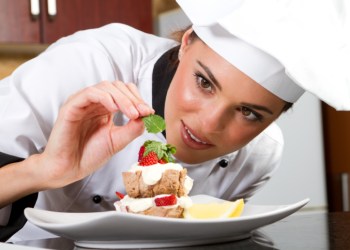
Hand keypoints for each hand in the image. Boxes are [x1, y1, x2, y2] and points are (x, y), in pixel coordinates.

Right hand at [38, 81, 153, 187]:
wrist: (69, 169)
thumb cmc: (90, 155)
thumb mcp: (118, 140)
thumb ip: (133, 128)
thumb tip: (148, 115)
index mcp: (105, 108)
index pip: (124, 92)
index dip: (138, 99)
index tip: (149, 112)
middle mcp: (94, 103)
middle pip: (117, 86)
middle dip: (133, 98)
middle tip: (143, 112)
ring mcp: (82, 103)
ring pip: (105, 87)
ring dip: (123, 98)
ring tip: (132, 114)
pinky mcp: (71, 106)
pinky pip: (89, 94)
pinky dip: (105, 97)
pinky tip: (114, 109)